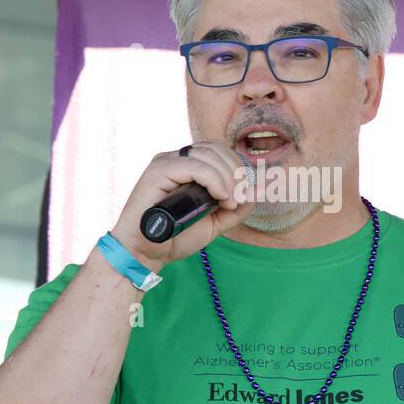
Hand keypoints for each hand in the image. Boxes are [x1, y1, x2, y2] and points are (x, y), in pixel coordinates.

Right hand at [109, 141, 255, 270]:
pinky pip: (194, 166)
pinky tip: (220, 198)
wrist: (145, 254)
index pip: (219, 150)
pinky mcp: (157, 172)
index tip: (242, 196)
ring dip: (227, 178)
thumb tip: (258, 191)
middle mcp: (175, 159)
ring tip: (228, 202)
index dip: (237, 168)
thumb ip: (235, 208)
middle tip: (237, 200)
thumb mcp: (214, 223)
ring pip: (207, 155)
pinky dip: (214, 180)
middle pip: (216, 149)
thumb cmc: (174, 238)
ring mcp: (164, 162)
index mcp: (186, 166)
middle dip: (236, 173)